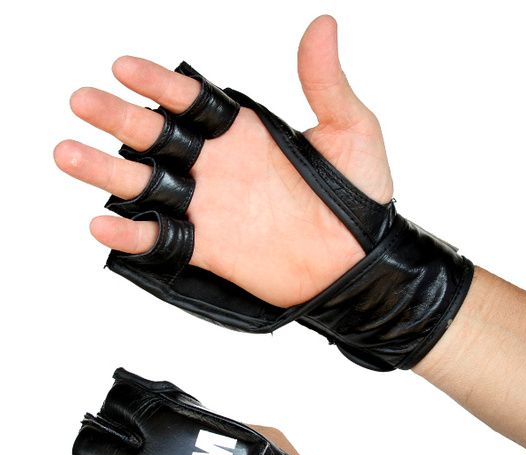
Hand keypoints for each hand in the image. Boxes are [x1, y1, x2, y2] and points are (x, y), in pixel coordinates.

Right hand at [54, 15, 392, 307]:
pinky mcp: (209, 248)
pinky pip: (161, 239)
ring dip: (104, 170)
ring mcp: (210, 207)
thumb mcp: (351, 131)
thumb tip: (323, 23)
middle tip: (84, 101)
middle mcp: (219, 166)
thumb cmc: (364, 200)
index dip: (158, 83)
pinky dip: (131, 234)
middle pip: (155, 136)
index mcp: (246, 133)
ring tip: (67, 152)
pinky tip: (103, 221)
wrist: (360, 264)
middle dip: (117, 118)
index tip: (125, 66)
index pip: (191, 100)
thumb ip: (326, 82)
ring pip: (146, 183)